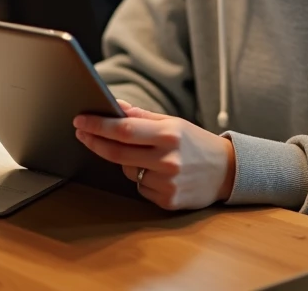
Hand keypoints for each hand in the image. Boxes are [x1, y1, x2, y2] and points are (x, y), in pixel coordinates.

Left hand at [74, 101, 235, 210]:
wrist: (226, 171)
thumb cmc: (196, 143)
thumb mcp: (173, 123)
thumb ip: (142, 117)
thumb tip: (114, 106)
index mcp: (169, 135)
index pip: (124, 130)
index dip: (98, 126)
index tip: (80, 120)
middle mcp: (168, 159)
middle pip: (117, 152)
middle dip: (95, 141)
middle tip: (82, 131)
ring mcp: (167, 182)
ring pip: (127, 171)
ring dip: (126, 162)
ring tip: (147, 156)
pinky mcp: (167, 200)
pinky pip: (140, 187)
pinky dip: (142, 178)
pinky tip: (159, 173)